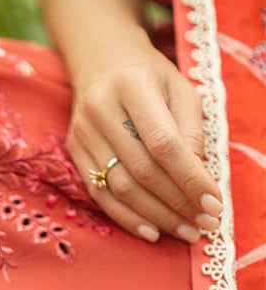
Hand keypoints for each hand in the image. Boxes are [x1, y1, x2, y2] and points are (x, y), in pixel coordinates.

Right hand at [66, 46, 223, 242]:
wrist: (100, 58)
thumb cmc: (149, 74)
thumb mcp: (179, 88)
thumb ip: (191, 130)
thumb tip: (199, 178)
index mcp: (132, 85)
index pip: (163, 142)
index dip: (189, 177)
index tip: (214, 202)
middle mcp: (100, 109)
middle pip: (141, 169)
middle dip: (177, 202)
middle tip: (205, 223)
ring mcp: (83, 132)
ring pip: (120, 187)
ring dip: (156, 215)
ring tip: (185, 231)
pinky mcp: (75, 150)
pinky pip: (100, 193)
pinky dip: (127, 217)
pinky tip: (151, 231)